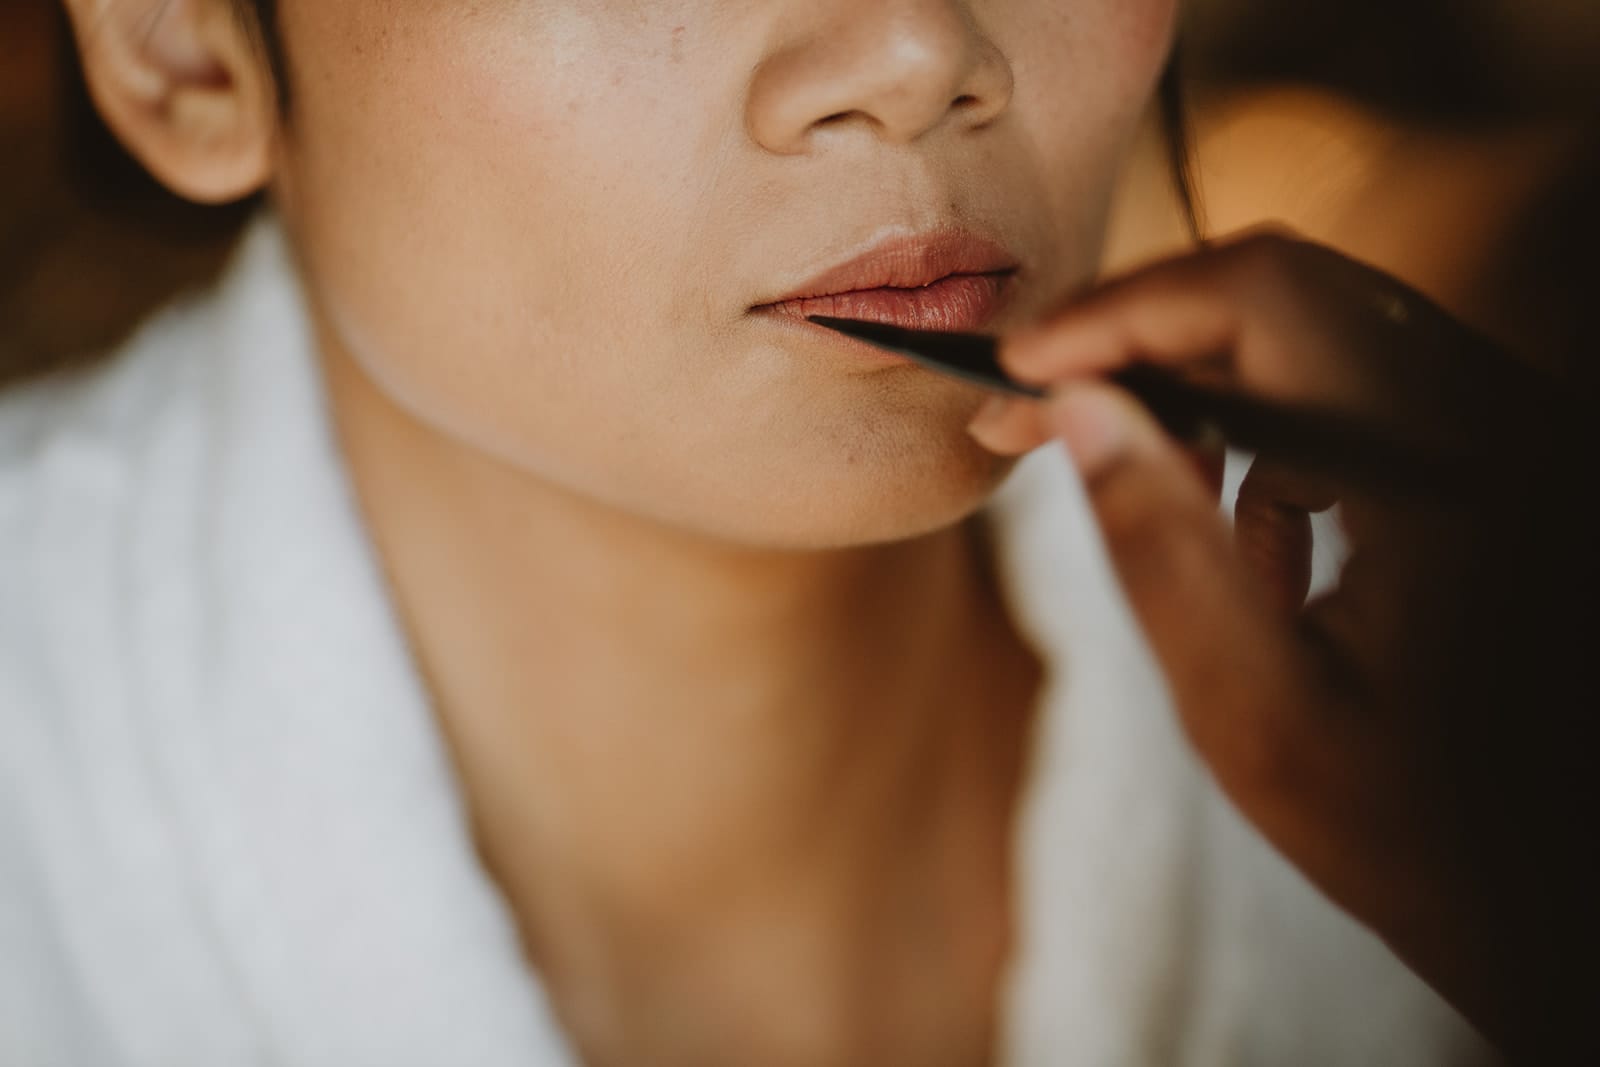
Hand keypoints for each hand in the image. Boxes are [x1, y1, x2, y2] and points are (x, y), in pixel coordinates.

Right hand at [971, 231, 1596, 1061]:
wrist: (1557, 889)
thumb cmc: (1415, 828)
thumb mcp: (1253, 711)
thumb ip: (1160, 550)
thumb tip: (1076, 410)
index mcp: (1449, 471)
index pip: (1266, 298)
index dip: (1123, 312)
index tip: (1021, 366)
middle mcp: (1499, 419)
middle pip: (1291, 291)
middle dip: (1147, 342)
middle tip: (1042, 409)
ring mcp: (1512, 429)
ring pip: (1321, 330)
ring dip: (1206, 396)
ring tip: (1152, 501)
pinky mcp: (1500, 454)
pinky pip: (1362, 390)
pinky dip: (1276, 441)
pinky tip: (1263, 557)